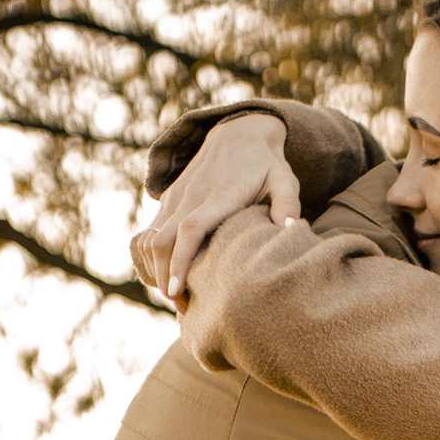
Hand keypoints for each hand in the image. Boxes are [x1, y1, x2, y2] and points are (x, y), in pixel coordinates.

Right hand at [133, 112, 298, 305]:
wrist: (238, 132)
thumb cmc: (266, 163)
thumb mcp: (284, 179)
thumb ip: (288, 203)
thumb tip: (291, 229)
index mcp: (219, 195)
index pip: (190, 230)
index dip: (180, 261)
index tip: (177, 291)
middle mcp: (190, 195)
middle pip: (161, 240)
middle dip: (163, 277)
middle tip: (181, 307)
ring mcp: (175, 197)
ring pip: (149, 238)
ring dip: (155, 270)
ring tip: (175, 296)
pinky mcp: (168, 199)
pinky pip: (148, 232)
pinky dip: (151, 258)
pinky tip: (167, 277)